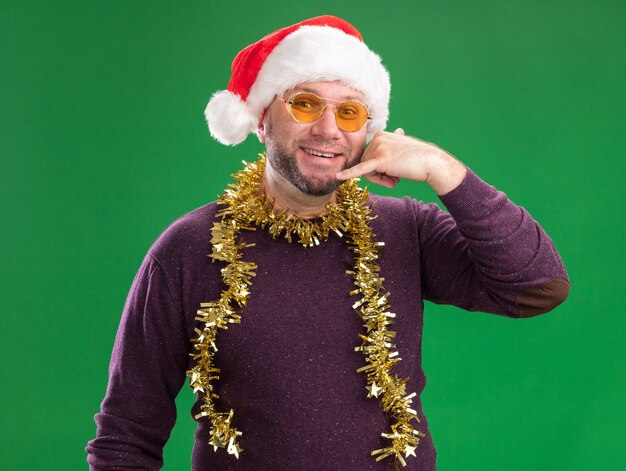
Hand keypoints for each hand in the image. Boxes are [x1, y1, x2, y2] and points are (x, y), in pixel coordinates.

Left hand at [336, 128, 466, 194]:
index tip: (394, 173)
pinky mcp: (380, 160)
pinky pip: (362, 170)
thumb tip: (399, 131)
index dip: (379, 170)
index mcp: (381, 135)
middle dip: (379, 176)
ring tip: (396, 179)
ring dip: (381, 180)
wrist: (432, 163)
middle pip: (366, 164)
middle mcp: (378, 138)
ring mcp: (378, 148)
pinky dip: (349, 174)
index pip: (369, 157)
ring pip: (368, 172)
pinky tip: (338, 177)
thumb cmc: (419, 158)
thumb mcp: (402, 148)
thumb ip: (395, 142)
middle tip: (395, 179)